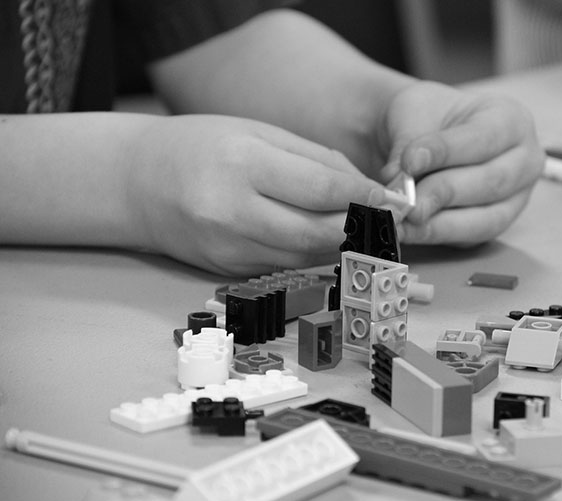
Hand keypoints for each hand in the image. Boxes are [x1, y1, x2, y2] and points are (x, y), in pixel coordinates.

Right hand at [127, 114, 384, 274]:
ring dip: (342, 247)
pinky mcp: (227, 270)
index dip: (362, 197)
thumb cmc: (201, 146)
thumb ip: (314, 159)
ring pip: (304, 256)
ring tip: (368, 232)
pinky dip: (312, 255)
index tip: (390, 199)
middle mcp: (232, 212)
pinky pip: (285, 265)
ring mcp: (227, 248)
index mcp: (242, 164)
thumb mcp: (258, 132)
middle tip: (389, 223)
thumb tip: (366, 188)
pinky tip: (328, 241)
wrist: (134, 183)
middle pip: (316, 232)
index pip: (319, 189)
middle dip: (360, 229)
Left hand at [377, 81, 543, 244]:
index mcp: (511, 120)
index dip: (445, 151)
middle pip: (491, 182)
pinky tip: (407, 231)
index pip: (483, 138)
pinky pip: (468, 238)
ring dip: (439, 223)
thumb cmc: (428, 118)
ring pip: (485, 219)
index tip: (410, 161)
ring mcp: (514, 199)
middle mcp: (523, 162)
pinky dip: (433, 235)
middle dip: (443, 193)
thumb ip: (407, 144)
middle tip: (407, 200)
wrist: (422, 139)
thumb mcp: (413, 113)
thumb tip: (396, 179)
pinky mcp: (492, 227)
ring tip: (403, 219)